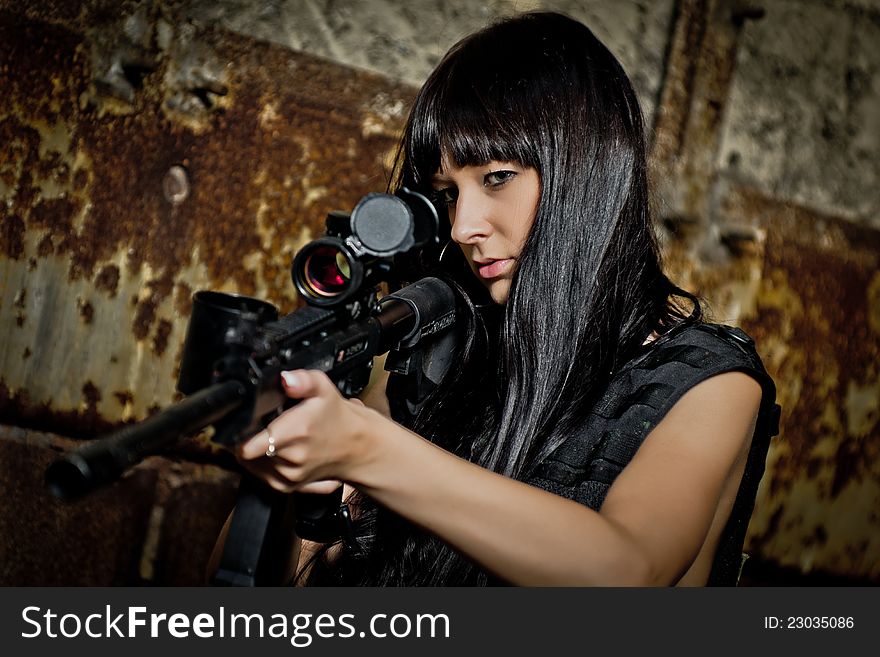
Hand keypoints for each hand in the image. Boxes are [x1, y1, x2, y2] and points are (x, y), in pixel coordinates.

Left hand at [236, 370, 372, 492]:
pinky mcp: (287, 487)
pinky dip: (261, 464)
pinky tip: (274, 451)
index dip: (239, 434)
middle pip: (246, 451)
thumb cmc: (337, 418)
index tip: (242, 424)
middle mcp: (291, 458)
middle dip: (249, 437)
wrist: (356, 447)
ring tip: (273, 437)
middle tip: (263, 424)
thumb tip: (286, 379)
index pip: (248, 445)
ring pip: (251, 464)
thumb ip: (303, 380)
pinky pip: (260, 476)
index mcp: (296, 432)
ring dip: (255, 451)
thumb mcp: (323, 389)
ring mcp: (289, 476)